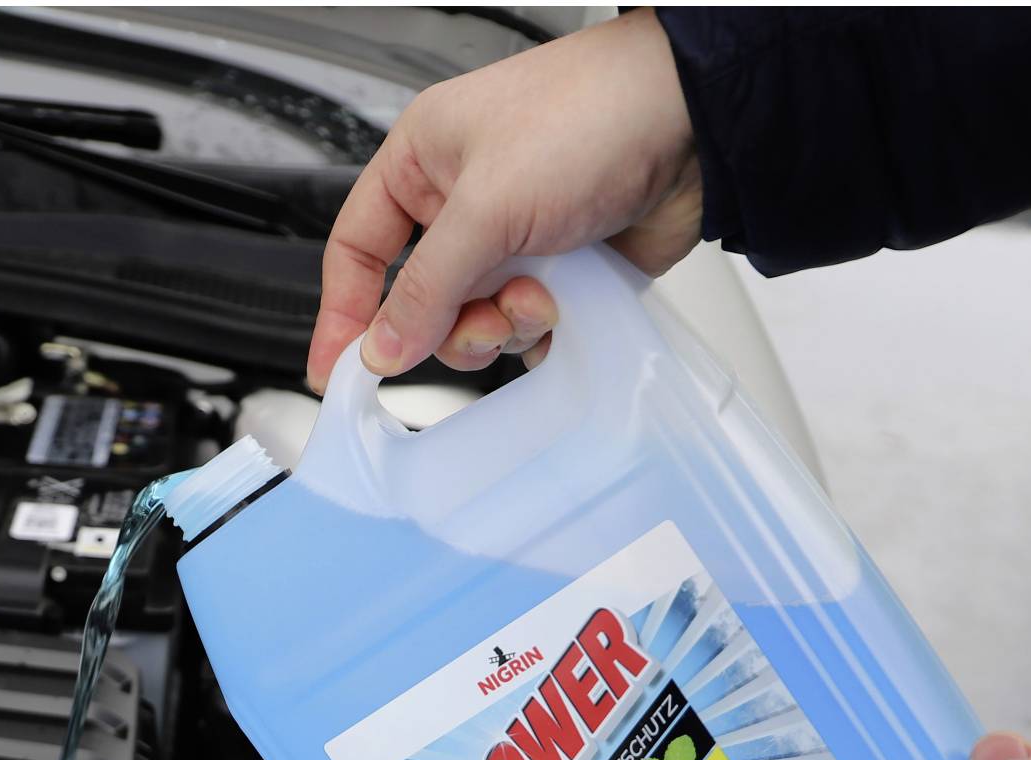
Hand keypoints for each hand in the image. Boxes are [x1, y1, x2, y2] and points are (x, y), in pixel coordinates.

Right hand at [306, 8, 702, 392]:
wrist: (695, 121)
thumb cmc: (590, 117)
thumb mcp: (486, 206)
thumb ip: (426, 286)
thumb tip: (381, 348)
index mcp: (424, 162)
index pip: (358, 248)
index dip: (344, 311)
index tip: (336, 371)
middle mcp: (465, 200)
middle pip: (420, 301)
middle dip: (450, 324)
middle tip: (483, 322)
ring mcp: (517, 237)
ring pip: (477, 320)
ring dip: (505, 325)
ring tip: (543, 296)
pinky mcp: (565, 267)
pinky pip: (530, 327)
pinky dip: (544, 332)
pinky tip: (569, 307)